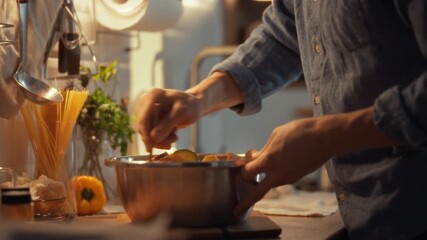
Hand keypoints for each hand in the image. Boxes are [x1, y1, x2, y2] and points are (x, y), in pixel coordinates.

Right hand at [136, 88, 201, 151]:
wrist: (193, 105)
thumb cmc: (190, 106)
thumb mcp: (182, 114)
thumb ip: (168, 124)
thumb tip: (153, 138)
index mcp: (153, 96)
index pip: (143, 119)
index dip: (145, 135)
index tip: (150, 149)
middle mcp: (145, 101)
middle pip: (143, 127)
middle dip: (156, 139)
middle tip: (170, 145)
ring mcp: (145, 110)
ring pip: (146, 132)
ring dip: (160, 140)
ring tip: (175, 137)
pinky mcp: (148, 118)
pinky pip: (150, 133)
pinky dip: (160, 138)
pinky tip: (172, 135)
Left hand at [234, 107, 397, 215]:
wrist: (326, 138)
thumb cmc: (300, 132)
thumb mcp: (276, 135)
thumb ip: (264, 150)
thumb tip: (257, 157)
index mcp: (269, 162)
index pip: (247, 173)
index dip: (242, 168)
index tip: (243, 162)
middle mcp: (277, 175)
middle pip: (257, 193)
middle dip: (245, 204)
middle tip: (236, 211)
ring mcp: (289, 179)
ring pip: (270, 183)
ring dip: (263, 179)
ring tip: (263, 165)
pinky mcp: (297, 178)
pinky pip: (281, 178)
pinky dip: (276, 173)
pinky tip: (280, 161)